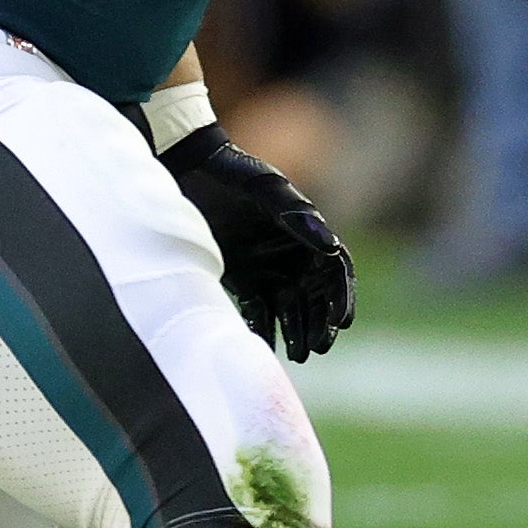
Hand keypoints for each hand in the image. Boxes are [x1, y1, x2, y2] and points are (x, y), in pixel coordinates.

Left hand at [159, 125, 356, 360]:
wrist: (186, 170)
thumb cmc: (230, 173)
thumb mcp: (263, 189)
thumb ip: (294, 215)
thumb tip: (331, 244)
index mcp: (306, 230)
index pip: (334, 269)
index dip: (342, 296)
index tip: (341, 320)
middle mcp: (292, 253)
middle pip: (315, 295)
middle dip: (320, 322)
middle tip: (319, 346)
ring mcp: (267, 268)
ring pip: (290, 308)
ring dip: (297, 332)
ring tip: (298, 356)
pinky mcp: (243, 280)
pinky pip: (258, 312)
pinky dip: (263, 331)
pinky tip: (265, 350)